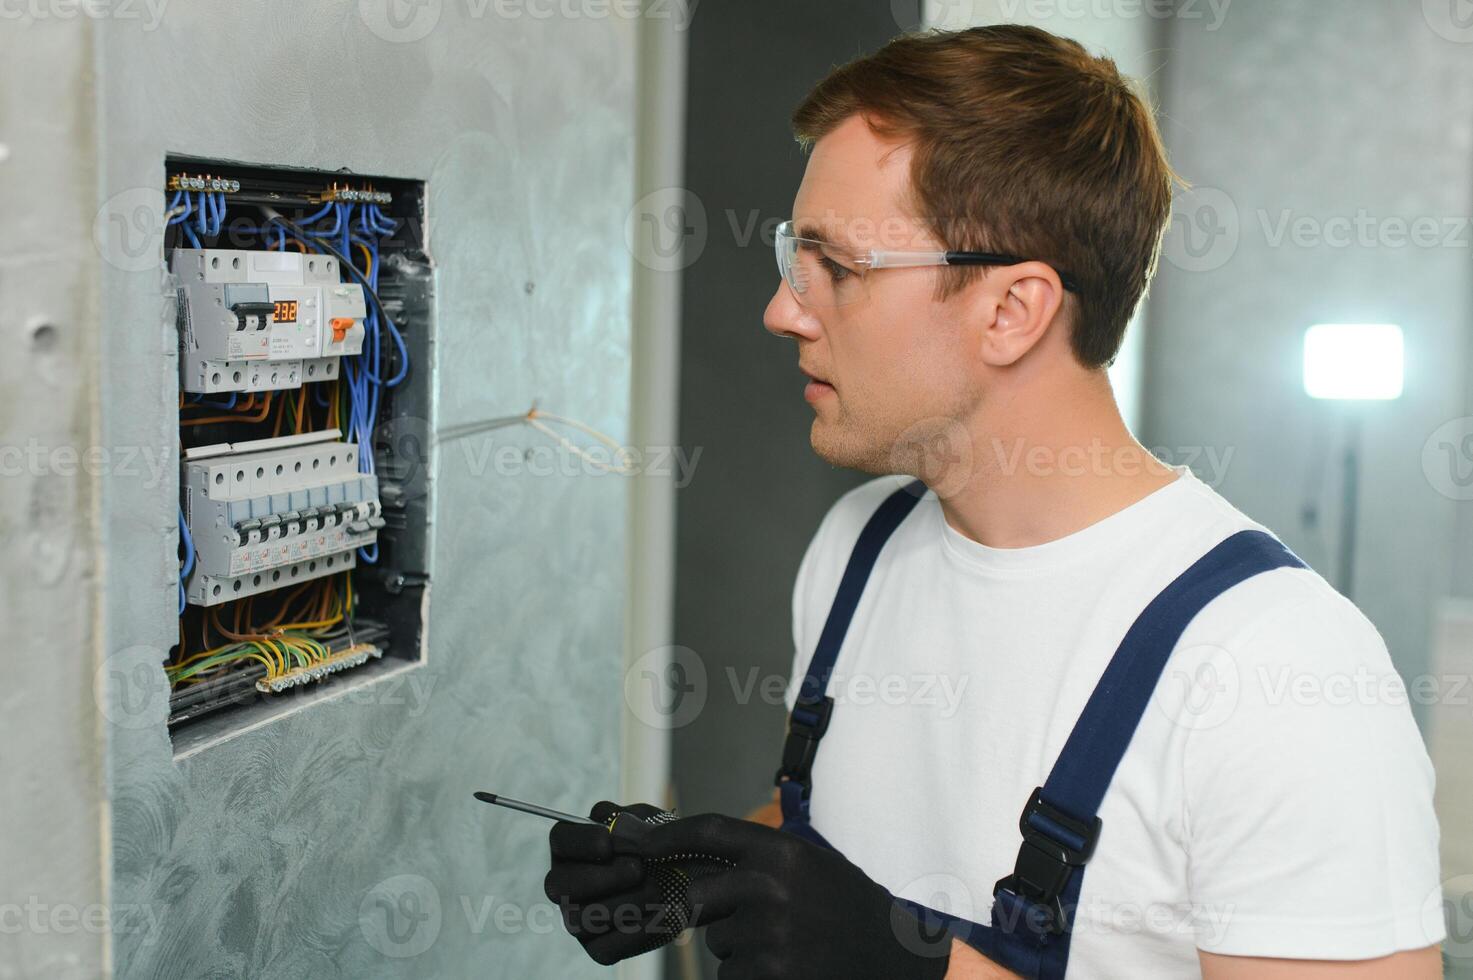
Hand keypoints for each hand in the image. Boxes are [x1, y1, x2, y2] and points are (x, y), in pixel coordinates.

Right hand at [543, 801, 724, 964]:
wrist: (688, 880)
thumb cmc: (660, 845)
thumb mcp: (651, 821)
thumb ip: (631, 819)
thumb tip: (609, 821)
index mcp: (573, 846)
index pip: (560, 839)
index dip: (580, 842)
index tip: (608, 844)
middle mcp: (566, 884)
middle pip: (558, 885)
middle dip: (600, 878)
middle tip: (637, 869)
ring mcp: (578, 917)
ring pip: (580, 920)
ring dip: (622, 905)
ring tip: (656, 890)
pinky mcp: (597, 947)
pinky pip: (603, 949)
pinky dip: (633, 933)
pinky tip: (659, 915)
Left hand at [637, 813, 952, 979]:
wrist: (897, 961)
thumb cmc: (850, 911)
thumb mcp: (812, 866)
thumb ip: (760, 860)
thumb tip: (693, 861)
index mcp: (782, 851)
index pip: (707, 832)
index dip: (666, 836)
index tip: (637, 844)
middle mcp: (771, 887)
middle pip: (697, 897)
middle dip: (706, 914)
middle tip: (749, 923)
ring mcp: (769, 934)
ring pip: (718, 942)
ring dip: (740, 949)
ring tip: (790, 947)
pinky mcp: (769, 974)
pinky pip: (733, 975)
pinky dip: (753, 976)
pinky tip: (791, 968)